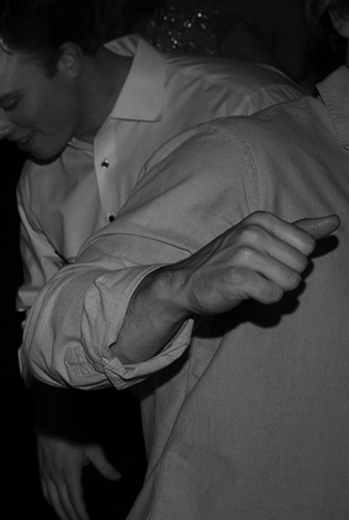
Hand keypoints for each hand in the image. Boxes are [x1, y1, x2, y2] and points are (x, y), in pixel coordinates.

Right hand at [35, 430, 120, 519]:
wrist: (49, 424)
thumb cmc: (72, 434)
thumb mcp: (92, 447)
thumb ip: (104, 465)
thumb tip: (117, 477)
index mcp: (70, 474)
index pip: (76, 499)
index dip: (81, 513)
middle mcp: (57, 478)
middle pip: (64, 503)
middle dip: (73, 518)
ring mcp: (47, 476)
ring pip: (53, 500)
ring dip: (60, 514)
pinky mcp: (42, 472)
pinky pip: (45, 492)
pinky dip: (50, 503)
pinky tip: (54, 507)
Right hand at [157, 211, 337, 318]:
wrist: (185, 283)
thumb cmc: (227, 262)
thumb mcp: (262, 239)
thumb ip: (300, 231)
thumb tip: (334, 220)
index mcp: (261, 220)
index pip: (307, 245)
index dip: (292, 259)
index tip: (268, 260)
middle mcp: (251, 233)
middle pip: (301, 265)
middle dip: (284, 276)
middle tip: (258, 275)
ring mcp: (242, 255)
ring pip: (290, 281)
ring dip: (274, 289)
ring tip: (252, 284)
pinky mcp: (236, 278)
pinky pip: (273, 295)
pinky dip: (263, 300)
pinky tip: (245, 293)